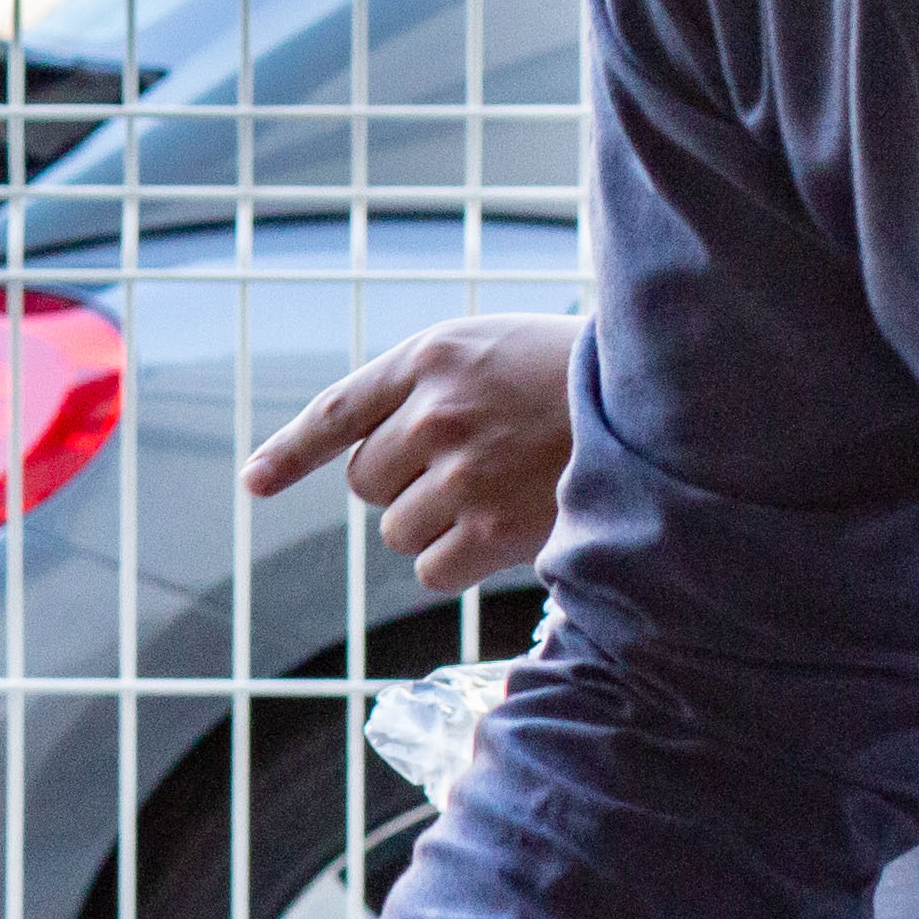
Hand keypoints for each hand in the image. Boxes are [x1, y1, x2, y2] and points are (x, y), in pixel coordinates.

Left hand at [239, 311, 585, 594]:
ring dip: (436, 524)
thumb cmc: (575, 377)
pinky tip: (504, 532)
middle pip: (367, 483)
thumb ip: (425, 387)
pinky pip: (432, 569)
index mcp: (429, 356)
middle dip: (405, 484)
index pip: (336, 411)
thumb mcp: (491, 349)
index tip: (253, 484)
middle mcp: (434, 411)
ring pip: (397, 530)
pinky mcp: (493, 527)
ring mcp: (462, 470)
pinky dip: (460, 562)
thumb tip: (364, 455)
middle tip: (472, 467)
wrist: (665, 398)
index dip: (289, 453)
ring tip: (500, 493)